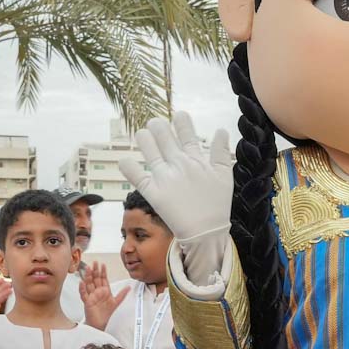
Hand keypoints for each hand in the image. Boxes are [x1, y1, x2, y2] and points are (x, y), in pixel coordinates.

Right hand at [79, 261, 129, 330]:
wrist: (100, 323)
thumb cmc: (106, 313)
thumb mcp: (116, 302)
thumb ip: (122, 294)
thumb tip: (129, 287)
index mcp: (104, 290)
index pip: (103, 279)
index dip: (103, 272)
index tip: (103, 265)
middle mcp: (97, 292)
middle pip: (95, 279)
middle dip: (95, 271)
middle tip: (95, 263)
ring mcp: (91, 296)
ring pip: (89, 284)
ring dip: (88, 276)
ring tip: (87, 269)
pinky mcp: (87, 302)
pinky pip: (84, 294)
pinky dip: (82, 289)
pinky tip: (82, 283)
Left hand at [115, 111, 234, 244]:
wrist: (206, 232)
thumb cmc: (217, 205)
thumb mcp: (225, 176)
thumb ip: (222, 152)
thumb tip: (222, 130)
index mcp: (195, 159)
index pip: (186, 132)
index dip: (181, 121)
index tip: (178, 115)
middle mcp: (178, 164)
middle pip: (163, 136)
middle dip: (158, 126)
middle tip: (155, 124)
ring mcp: (165, 177)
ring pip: (149, 149)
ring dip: (144, 138)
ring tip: (142, 134)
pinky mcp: (153, 193)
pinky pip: (137, 176)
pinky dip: (128, 167)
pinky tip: (123, 160)